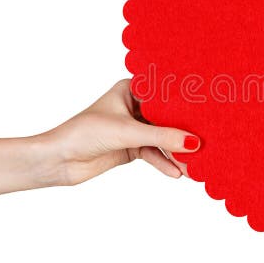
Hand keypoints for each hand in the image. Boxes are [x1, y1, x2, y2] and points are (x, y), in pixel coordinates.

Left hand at [39, 80, 199, 184]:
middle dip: (184, 132)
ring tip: (193, 165)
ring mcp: (133, 128)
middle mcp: (134, 106)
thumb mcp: (127, 133)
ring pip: (162, 138)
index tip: (206, 110)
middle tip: (205, 142)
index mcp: (131, 90)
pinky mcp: (130, 148)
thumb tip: (192, 143)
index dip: (185, 101)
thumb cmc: (83, 133)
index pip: (164, 93)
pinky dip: (164, 162)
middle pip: (167, 118)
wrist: (57, 161)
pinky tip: (177, 172)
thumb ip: (162, 137)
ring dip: (175, 152)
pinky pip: (154, 153)